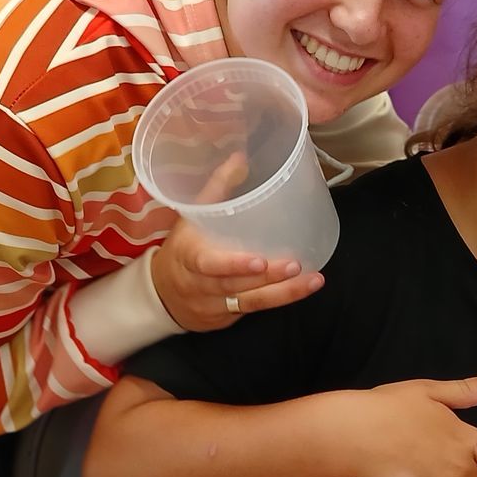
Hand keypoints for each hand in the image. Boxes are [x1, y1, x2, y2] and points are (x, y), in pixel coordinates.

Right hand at [150, 149, 323, 330]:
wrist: (163, 295)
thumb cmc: (183, 248)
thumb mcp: (191, 217)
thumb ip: (217, 189)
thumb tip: (241, 157)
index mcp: (188, 257)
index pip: (207, 264)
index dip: (232, 265)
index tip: (258, 260)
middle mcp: (200, 285)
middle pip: (234, 286)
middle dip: (267, 279)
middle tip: (295, 265)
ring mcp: (214, 306)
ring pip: (250, 303)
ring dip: (284, 293)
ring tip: (313, 280)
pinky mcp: (227, 319)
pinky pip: (254, 311)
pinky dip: (279, 301)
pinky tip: (303, 289)